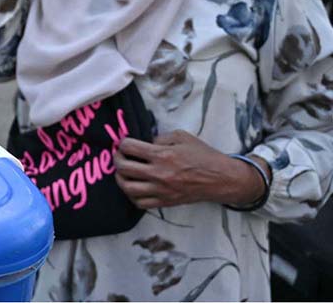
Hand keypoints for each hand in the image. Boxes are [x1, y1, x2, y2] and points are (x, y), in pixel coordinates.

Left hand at [113, 130, 267, 208]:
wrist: (221, 179)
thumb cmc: (203, 155)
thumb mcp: (182, 137)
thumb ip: (160, 138)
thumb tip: (145, 142)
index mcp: (162, 155)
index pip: (129, 148)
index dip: (123, 143)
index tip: (125, 143)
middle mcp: (159, 174)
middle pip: (123, 168)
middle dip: (117, 159)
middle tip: (120, 156)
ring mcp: (161, 190)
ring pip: (128, 188)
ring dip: (120, 178)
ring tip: (124, 172)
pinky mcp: (165, 202)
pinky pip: (140, 203)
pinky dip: (132, 195)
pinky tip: (134, 187)